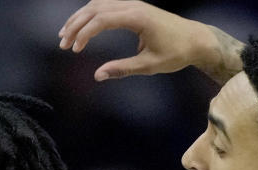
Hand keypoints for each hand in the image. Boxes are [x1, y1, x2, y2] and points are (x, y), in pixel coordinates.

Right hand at [58, 0, 242, 83]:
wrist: (195, 39)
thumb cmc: (176, 53)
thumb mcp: (149, 65)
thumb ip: (122, 69)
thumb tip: (97, 75)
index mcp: (137, 17)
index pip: (101, 20)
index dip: (84, 34)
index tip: (74, 50)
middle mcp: (133, 5)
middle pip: (95, 8)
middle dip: (75, 25)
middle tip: (62, 44)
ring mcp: (132, 3)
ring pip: (97, 4)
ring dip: (79, 18)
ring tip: (65, 35)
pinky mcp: (133, 6)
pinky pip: (106, 5)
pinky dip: (90, 15)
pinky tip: (81, 27)